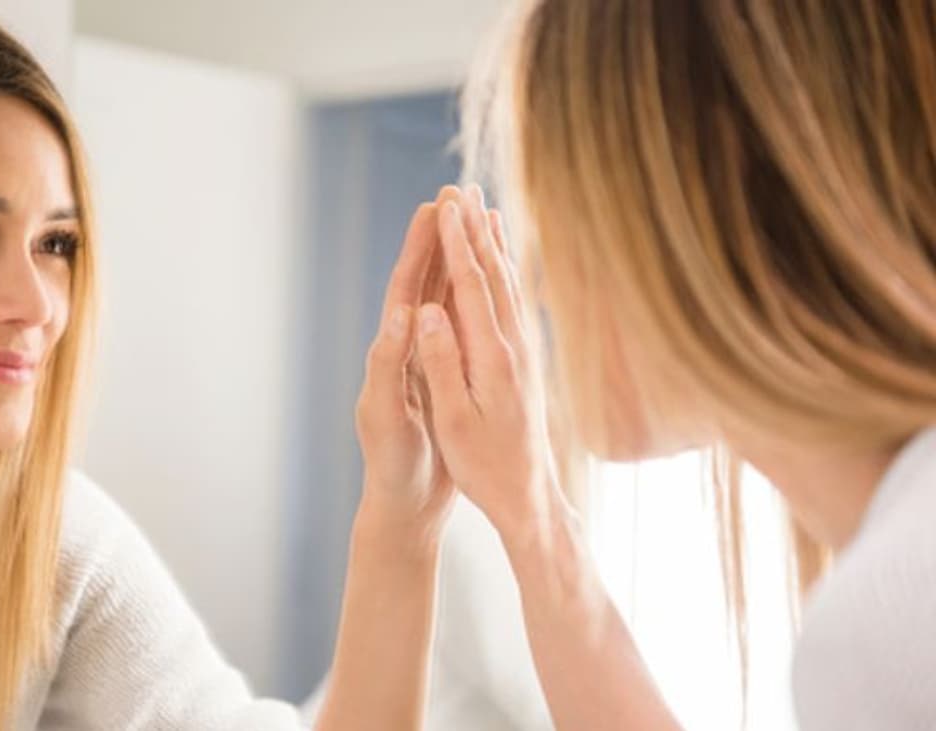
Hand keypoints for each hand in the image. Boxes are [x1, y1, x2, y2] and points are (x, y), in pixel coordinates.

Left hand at [354, 191, 463, 541]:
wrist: (404, 506)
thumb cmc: (392, 467)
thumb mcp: (387, 418)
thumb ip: (390, 367)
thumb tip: (400, 315)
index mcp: (390, 355)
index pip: (404, 290)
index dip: (418, 249)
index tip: (434, 208)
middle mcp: (404, 351)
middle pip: (422, 284)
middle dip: (439, 240)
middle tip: (456, 195)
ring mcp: (424, 364)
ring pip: (443, 301)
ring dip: (457, 262)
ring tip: (475, 224)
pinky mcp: (442, 380)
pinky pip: (460, 328)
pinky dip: (473, 301)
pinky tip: (490, 287)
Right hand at [413, 185, 558, 536]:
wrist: (530, 495)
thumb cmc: (484, 466)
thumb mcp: (454, 421)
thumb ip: (441, 364)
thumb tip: (427, 312)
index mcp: (492, 358)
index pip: (470, 287)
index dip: (457, 242)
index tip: (446, 204)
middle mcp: (513, 347)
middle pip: (493, 275)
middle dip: (476, 229)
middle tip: (463, 188)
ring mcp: (524, 354)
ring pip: (507, 285)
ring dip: (494, 245)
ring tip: (485, 210)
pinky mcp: (526, 363)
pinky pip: (514, 304)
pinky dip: (505, 273)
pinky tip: (503, 265)